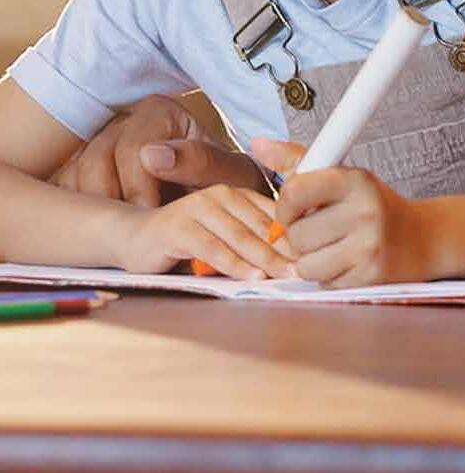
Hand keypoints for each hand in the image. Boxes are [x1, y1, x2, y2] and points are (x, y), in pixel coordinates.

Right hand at [52, 95, 265, 207]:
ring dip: (94, 205)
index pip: (132, 149)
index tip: (151, 215)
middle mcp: (126, 120)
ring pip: (76, 171)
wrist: (226, 199)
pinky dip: (82, 207)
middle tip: (133, 227)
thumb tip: (153, 156)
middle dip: (114, 199)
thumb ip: (201, 162)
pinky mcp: (90, 164)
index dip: (138, 188)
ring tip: (122, 228)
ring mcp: (103, 140)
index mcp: (159, 113)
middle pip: (97, 159)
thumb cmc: (231, 184)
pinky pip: (68, 184)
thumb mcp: (231, 175)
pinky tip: (107, 226)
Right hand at [112, 184, 294, 279]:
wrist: (136, 237)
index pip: (276, 215)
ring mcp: (198, 208)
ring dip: (265, 259)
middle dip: (287, 251)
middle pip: (262, 227)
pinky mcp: (178, 227)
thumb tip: (298, 263)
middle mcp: (221, 196)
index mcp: (239, 195)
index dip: (299, 237)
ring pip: (240, 237)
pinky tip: (252, 277)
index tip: (320, 256)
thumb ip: (256, 242)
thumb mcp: (229, 237)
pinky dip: (234, 264)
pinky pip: (213, 248)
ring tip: (287, 275)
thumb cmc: (191, 240)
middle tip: (309, 270)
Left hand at [259, 139, 436, 288]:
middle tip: (320, 233)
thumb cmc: (375, 207)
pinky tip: (348, 264)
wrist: (426, 239)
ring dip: (312, 261)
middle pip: (297, 234)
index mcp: (355, 181)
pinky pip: (325, 283)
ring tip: (333, 250)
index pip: (295, 191)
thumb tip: (257, 145)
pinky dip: (330, 276)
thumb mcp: (344, 178)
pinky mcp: (372, 277)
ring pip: (306, 264)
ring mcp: (370, 246)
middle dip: (300, 238)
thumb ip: (299, 163)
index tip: (291, 213)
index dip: (284, 207)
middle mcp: (365, 212)